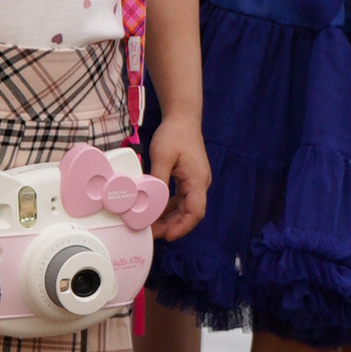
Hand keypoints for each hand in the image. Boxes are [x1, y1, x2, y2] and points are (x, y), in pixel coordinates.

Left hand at [146, 114, 209, 242]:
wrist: (182, 116)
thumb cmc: (175, 133)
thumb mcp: (163, 156)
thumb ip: (158, 179)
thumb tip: (150, 200)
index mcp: (197, 180)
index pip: (195, 212)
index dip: (182, 227)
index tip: (168, 235)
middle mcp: (200, 183)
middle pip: (190, 213)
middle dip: (173, 225)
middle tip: (154, 232)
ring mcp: (195, 180)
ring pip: (185, 206)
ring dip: (171, 216)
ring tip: (153, 224)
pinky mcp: (189, 176)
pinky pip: (182, 197)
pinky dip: (171, 205)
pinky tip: (158, 209)